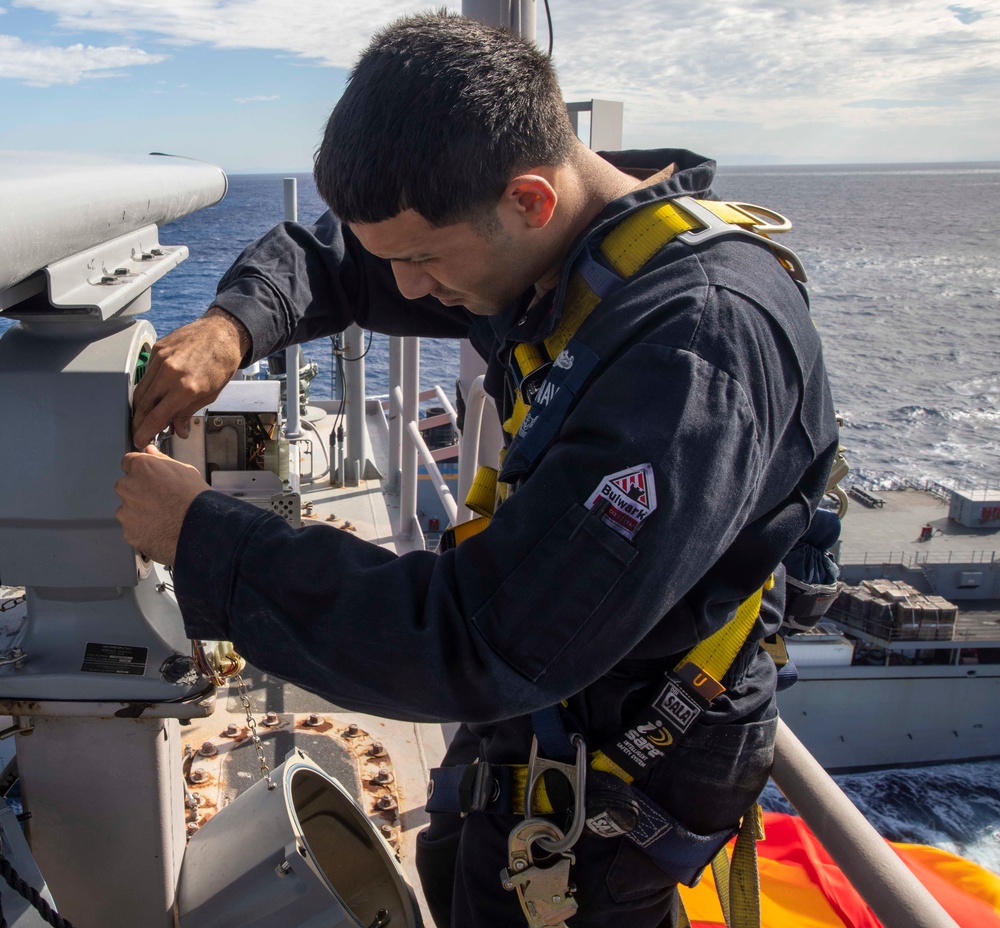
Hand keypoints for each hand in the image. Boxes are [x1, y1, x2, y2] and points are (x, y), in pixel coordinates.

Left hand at [115, 445, 210, 566]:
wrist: (199, 528)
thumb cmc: (195, 497)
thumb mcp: (185, 471)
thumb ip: (161, 460)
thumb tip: (150, 451)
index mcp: (140, 467)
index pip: (128, 462)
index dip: (141, 471)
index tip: (150, 478)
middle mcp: (127, 486)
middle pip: (127, 486)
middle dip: (139, 491)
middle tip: (160, 500)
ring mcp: (126, 511)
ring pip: (128, 509)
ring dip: (140, 511)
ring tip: (163, 517)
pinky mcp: (129, 532)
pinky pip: (133, 528)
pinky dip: (143, 529)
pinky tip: (160, 529)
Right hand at [131, 307, 250, 447]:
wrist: (222, 333)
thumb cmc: (221, 363)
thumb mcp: (211, 394)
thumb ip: (188, 412)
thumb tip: (177, 429)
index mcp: (185, 388)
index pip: (156, 417)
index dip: (145, 432)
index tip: (140, 440)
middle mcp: (169, 373)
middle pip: (143, 404)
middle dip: (138, 422)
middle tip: (138, 432)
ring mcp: (160, 359)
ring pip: (140, 389)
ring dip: (139, 406)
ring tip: (142, 417)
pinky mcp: (156, 349)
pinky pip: (146, 373)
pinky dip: (146, 387)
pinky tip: (150, 395)